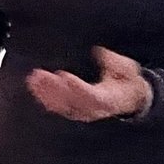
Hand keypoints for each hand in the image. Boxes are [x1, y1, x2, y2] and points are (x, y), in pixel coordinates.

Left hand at [26, 46, 151, 122]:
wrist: (130, 98)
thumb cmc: (127, 80)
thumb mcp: (128, 69)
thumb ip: (115, 62)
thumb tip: (100, 52)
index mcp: (108, 99)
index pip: (91, 96)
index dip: (77, 87)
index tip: (64, 75)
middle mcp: (94, 109)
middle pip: (72, 102)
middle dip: (54, 88)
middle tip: (40, 75)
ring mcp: (83, 112)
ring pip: (62, 106)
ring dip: (46, 93)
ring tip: (33, 79)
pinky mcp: (75, 111)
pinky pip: (58, 108)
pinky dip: (45, 98)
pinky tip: (35, 88)